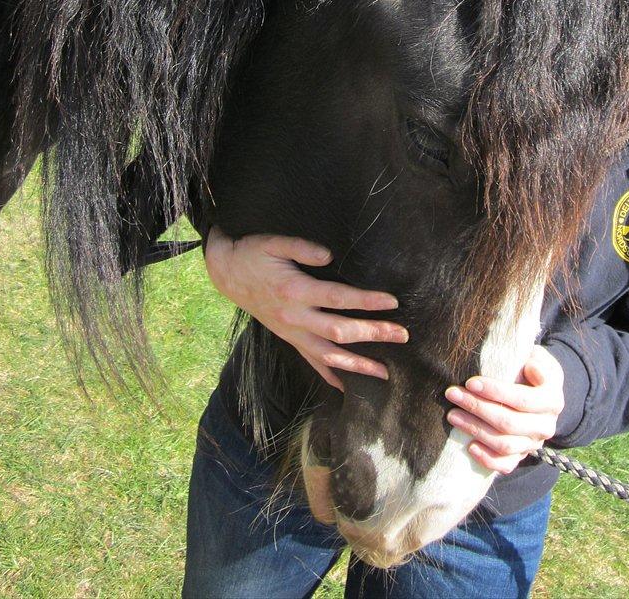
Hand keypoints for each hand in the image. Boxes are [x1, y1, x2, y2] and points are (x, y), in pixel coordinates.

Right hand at [205, 227, 407, 390]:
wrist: (226, 273)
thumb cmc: (253, 254)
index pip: (338, 298)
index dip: (366, 301)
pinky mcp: (288, 338)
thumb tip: (329, 256)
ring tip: (384, 374)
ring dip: (357, 365)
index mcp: (294, 291)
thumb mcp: (273, 243)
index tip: (391, 302)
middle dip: (372, 334)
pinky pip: (310, 362)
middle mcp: (294, 317)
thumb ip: (302, 248)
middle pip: (339, 331)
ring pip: (327, 356)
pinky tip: (347, 386)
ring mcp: (291, 332)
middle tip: (402, 335)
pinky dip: (330, 375)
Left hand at [444, 345, 564, 474]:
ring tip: (452, 415)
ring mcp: (534, 444)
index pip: (522, 399)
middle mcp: (546, 426)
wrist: (543, 393)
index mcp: (552, 400)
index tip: (470, 382)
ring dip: (475, 429)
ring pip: (504, 444)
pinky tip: (469, 446)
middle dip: (477, 407)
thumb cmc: (532, 369)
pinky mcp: (523, 456)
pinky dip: (487, 459)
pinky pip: (506, 465)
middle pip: (509, 422)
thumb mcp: (539, 358)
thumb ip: (537, 359)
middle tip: (452, 394)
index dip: (495, 392)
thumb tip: (530, 366)